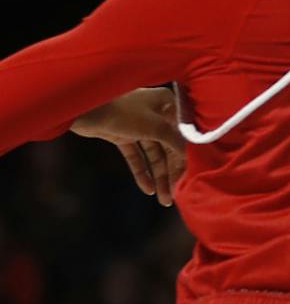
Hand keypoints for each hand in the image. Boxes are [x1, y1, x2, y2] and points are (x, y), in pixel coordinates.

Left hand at [71, 85, 185, 206]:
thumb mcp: (155, 126)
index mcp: (168, 104)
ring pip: (153, 154)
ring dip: (158, 176)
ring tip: (164, 198)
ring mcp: (139, 124)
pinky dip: (141, 172)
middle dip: (171, 172)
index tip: (192, 177)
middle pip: (168, 147)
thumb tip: (191, 155)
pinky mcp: (123, 135)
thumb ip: (175, 141)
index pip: (184, 134)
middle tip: (175, 195)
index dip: (188, 156)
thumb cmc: (122, 111)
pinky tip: (147, 189)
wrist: (83, 107)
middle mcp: (156, 113)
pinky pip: (136, 156)